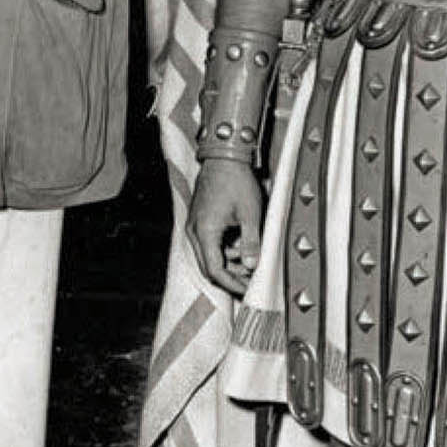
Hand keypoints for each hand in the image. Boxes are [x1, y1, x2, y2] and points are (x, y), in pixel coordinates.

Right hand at [187, 159, 264, 295]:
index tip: (248, 289)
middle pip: (209, 267)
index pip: (215, 270)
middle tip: (251, 280)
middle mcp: (194, 232)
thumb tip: (252, 266)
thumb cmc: (236, 181)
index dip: (232, 284)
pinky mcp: (198, 221)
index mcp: (205, 232)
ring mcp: (194, 226)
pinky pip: (208, 244)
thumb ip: (251, 242)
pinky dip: (224, 249)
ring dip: (229, 262)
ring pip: (209, 256)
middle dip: (231, 276)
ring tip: (250, 259)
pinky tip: (241, 244)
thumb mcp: (250, 213)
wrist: (223, 156)